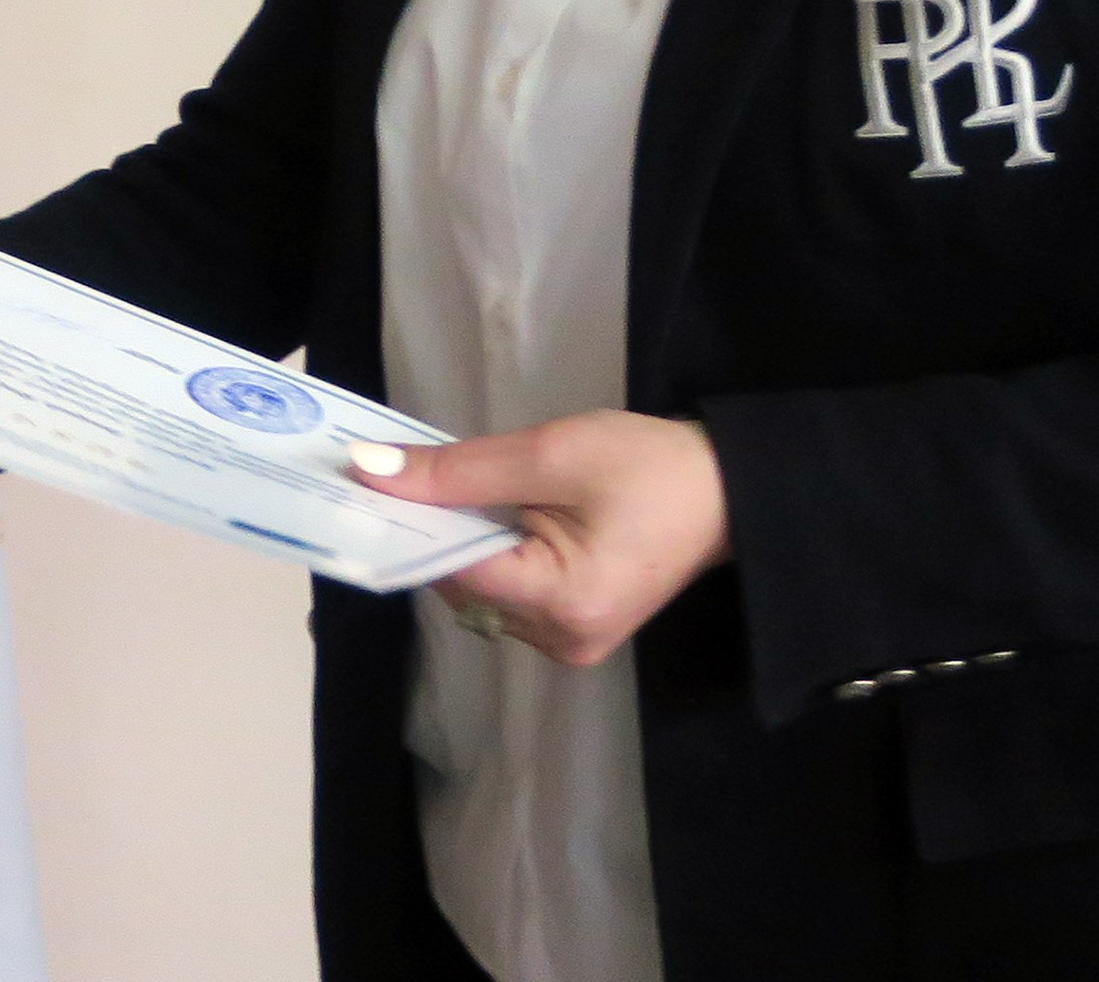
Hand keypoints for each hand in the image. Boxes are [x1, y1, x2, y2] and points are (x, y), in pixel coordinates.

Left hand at [350, 411, 729, 666]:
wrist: (730, 490)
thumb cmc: (651, 466)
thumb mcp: (553, 453)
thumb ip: (459, 470)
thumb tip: (370, 472)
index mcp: (561, 604)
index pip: (452, 570)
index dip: (409, 525)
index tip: (369, 484)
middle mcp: (559, 642)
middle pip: (462, 585)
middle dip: (439, 530)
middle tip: (419, 473)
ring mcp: (569, 645)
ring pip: (480, 592)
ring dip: (467, 541)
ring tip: (473, 489)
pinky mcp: (574, 632)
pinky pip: (509, 595)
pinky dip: (496, 555)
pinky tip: (504, 516)